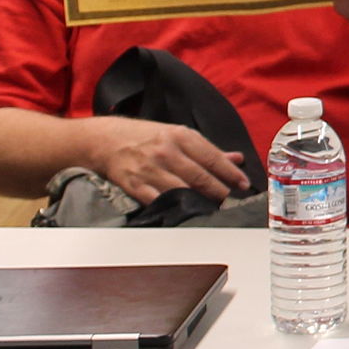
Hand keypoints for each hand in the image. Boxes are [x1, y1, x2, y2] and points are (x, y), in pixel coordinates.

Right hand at [87, 116, 248, 205]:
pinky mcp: (134, 185)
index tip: (244, 185)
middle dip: (219, 191)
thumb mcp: (178, 134)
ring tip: (215, 210)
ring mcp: (149, 169)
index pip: (212, 157)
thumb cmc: (145, 137)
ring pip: (181, 190)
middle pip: (200, 176)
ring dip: (200, 202)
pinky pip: (158, 200)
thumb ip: (208, 149)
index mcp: (180, 136)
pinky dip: (173, 208)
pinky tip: (186, 213)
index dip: (231, 173)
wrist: (104, 140)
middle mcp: (166, 152)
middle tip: (233, 202)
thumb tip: (236, 159)